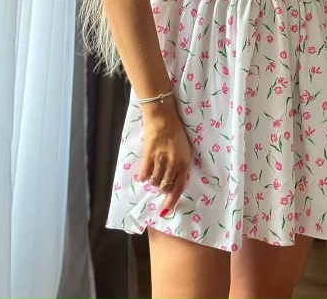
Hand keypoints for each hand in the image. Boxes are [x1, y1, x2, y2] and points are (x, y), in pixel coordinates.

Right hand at [137, 100, 190, 215]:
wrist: (163, 116)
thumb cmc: (176, 132)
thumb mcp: (184, 150)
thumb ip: (179, 165)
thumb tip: (172, 181)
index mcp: (184, 163)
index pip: (178, 188)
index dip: (171, 201)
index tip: (166, 211)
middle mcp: (173, 164)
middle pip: (164, 187)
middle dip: (161, 188)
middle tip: (159, 182)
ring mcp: (160, 160)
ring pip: (153, 181)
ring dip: (152, 181)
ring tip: (152, 173)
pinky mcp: (148, 156)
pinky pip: (144, 174)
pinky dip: (143, 176)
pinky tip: (143, 173)